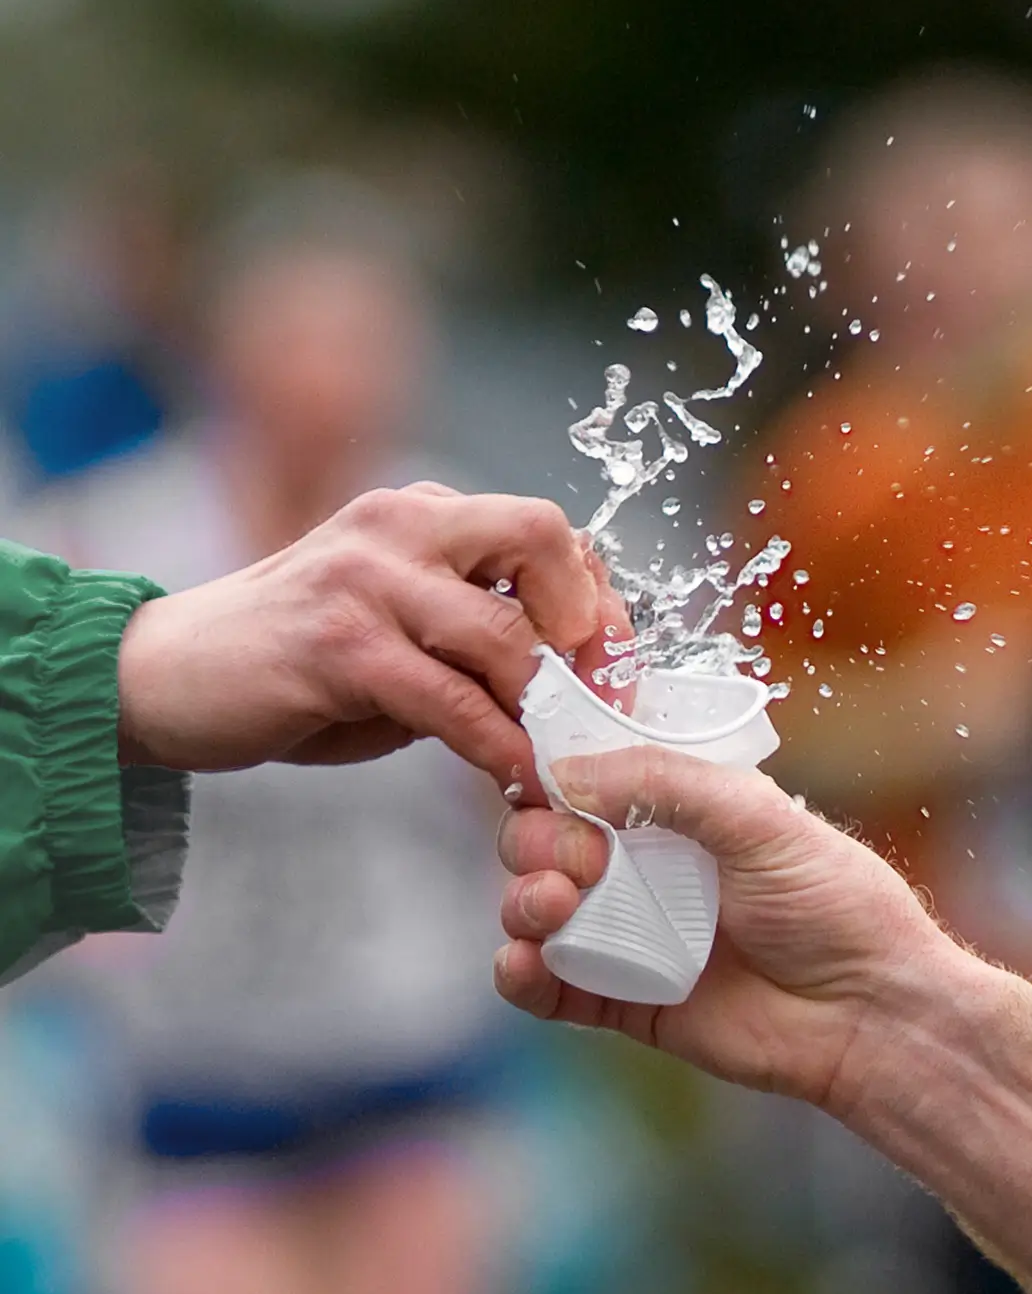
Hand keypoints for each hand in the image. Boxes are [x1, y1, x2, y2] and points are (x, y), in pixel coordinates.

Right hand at [118, 483, 623, 780]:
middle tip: (595, 705)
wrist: (161, 676)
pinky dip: (499, 749)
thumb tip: (567, 685)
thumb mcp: (394, 631)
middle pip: (542, 538)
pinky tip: (513, 779)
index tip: (609, 675)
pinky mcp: (340, 645)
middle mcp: (399, 524)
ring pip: (504, 633)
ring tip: (566, 762)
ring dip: (547, 710)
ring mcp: (368, 579)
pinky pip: (453, 702)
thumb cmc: (290, 664)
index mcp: (420, 514)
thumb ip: (469, 640)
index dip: (596, 602)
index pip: (547, 529)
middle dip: (587, 629)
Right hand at [494, 745, 965, 1113]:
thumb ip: (663, 783)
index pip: (584, 779)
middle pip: (543, 840)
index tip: (542, 781)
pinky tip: (524, 962)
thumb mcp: (757, 817)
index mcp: (674, 810)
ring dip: (520, 900)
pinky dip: (519, 972)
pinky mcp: (622, 1002)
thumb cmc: (834, 904)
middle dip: (538, 841)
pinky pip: (546, 986)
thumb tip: (566, 772)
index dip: (551, 776)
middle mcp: (642, 867)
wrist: (870, 1012)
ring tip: (553, 907)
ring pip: (532, 907)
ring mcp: (628, 935)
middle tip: (580, 860)